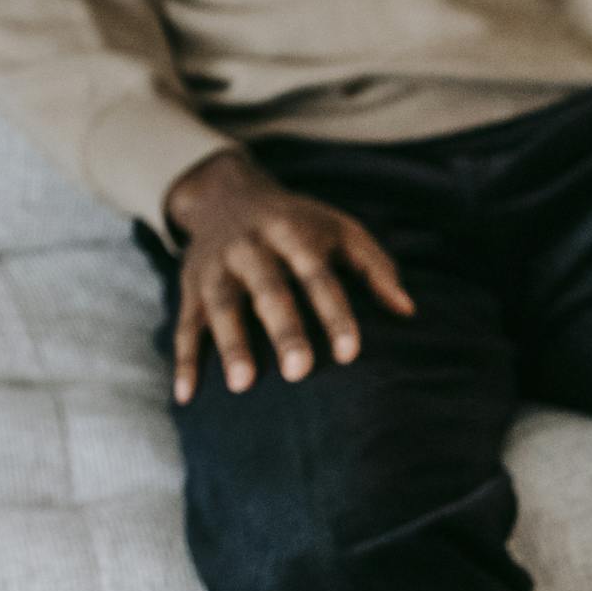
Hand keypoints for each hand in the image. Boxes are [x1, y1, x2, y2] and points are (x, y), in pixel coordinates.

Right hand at [162, 150, 413, 403]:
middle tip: (299, 372)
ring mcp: (216, 267)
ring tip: (243, 386)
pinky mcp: (190, 287)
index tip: (350, 354)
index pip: (317, 275)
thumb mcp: (341, 230)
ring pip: (221, 307)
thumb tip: (407, 310)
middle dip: (283, 330)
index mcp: (292, 233)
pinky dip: (184, 360)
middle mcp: (250, 247)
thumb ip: (375, 267)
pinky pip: (184, 325)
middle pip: (268, 290)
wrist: (226, 194)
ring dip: (231, 344)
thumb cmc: (301, 225)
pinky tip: (187, 396)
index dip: (334, 314)